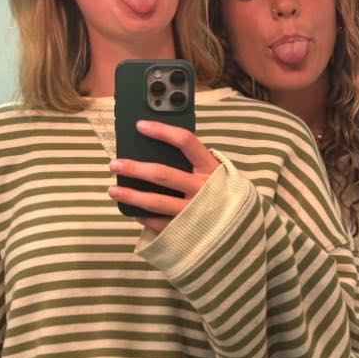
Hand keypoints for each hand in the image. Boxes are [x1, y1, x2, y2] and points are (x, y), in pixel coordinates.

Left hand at [108, 120, 220, 235]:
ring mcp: (193, 212)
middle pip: (163, 174)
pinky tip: (133, 212)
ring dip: (131, 195)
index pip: (186, 142)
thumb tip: (161, 148)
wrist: (245, 230)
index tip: (140, 126)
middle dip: (135, 168)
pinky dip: (144, 217)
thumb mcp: (219, 174)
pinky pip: (159, 224)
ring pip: (156, 202)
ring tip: (113, 190)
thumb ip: (197, 163)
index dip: (162, 132)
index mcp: (211, 168)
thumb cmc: (225, 195)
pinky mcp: (187, 232)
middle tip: (115, 164)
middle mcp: (202, 189)